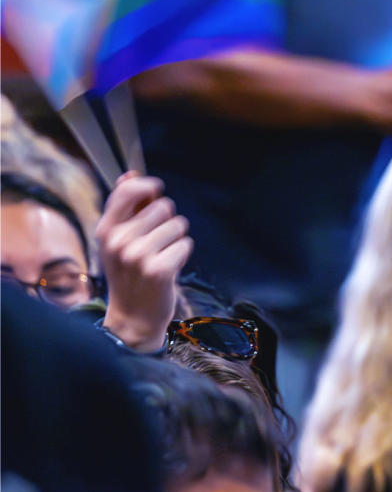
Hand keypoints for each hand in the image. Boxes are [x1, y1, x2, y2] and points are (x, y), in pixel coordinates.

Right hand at [98, 173, 191, 352]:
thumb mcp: (118, 239)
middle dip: (166, 221)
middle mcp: (118, 241)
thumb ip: (126, 207)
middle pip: (163, 205)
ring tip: (161, 257)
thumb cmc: (130, 273)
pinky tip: (168, 269)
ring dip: (176, 239)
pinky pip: (186, 244)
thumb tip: (131, 174)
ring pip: (178, 225)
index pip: (128, 190)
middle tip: (155, 244)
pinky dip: (182, 255)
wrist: (133, 316)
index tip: (155, 191)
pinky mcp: (159, 269)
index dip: (148, 186)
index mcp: (106, 230)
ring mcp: (138, 255)